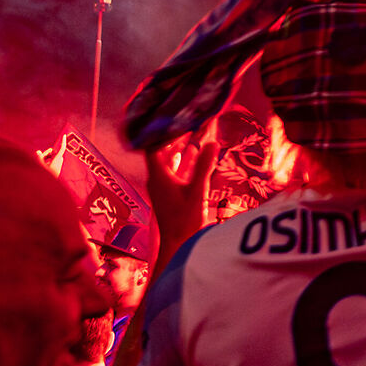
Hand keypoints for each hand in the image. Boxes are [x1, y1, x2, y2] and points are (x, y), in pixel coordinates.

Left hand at [144, 130, 221, 260]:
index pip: (154, 147)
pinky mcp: (171, 193)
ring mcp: (163, 187)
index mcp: (159, 176)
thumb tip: (211, 142)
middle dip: (174, 137)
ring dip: (179, 148)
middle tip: (187, 123)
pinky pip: (175, 171)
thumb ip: (203, 166)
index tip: (178, 121)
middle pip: (161, 152)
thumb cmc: (184, 220)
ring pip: (169, 161)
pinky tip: (193, 153)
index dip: (164, 133)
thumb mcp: (197, 191)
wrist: (178, 244)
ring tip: (191, 132)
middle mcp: (158, 179)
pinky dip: (183, 160)